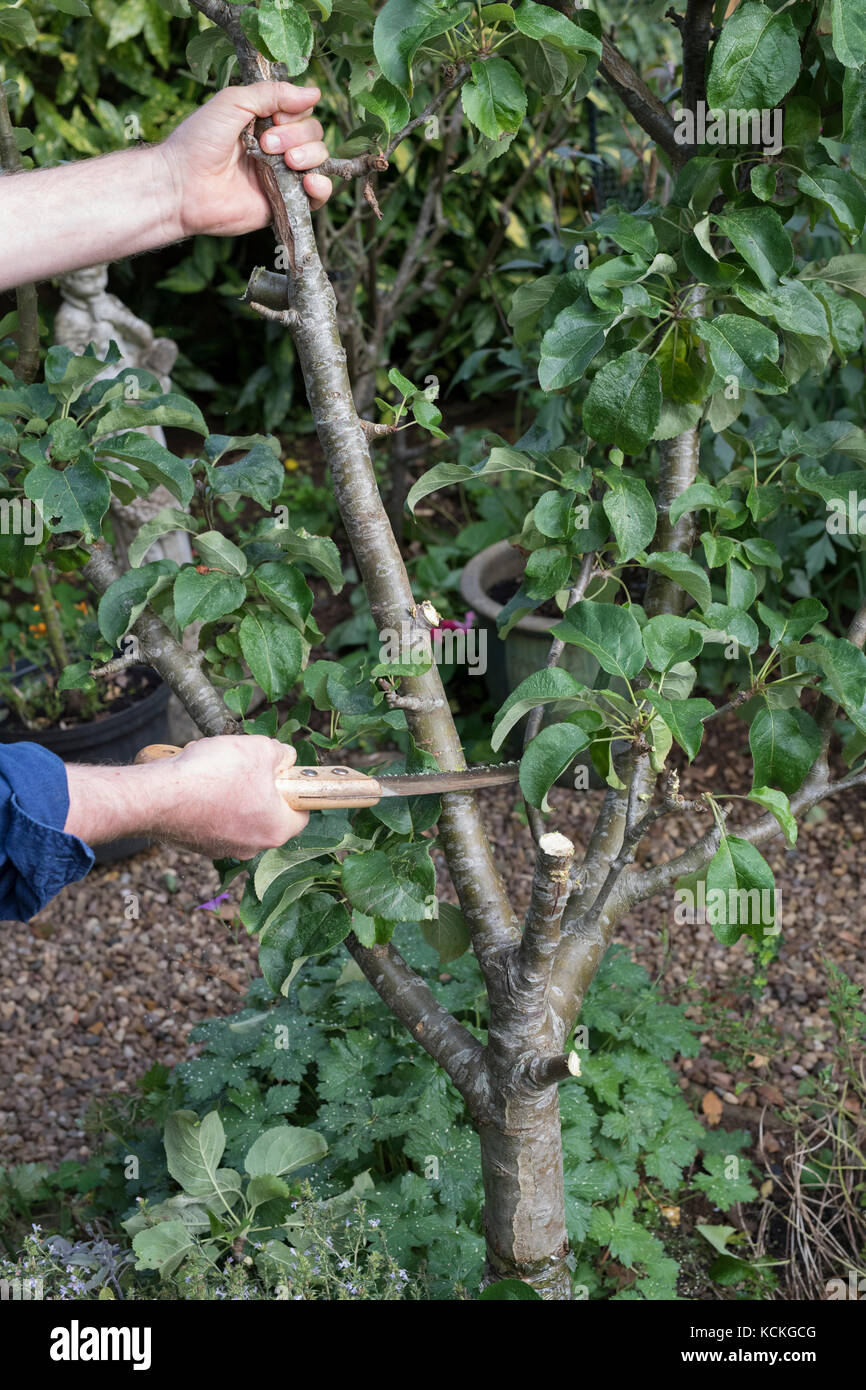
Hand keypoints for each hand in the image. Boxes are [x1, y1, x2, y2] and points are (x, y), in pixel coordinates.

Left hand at [158, 81, 332, 237]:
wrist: (184, 185)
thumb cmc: (200, 141)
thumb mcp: (234, 102)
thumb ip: (272, 94)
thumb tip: (315, 92)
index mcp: (265, 122)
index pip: (301, 111)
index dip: (295, 112)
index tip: (273, 118)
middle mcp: (277, 148)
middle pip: (314, 133)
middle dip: (296, 135)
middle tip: (266, 145)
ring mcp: (282, 176)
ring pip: (319, 159)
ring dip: (308, 155)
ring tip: (285, 162)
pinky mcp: (284, 203)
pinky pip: (319, 196)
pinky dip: (322, 186)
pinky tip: (309, 181)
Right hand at [159, 736, 309, 856]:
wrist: (160, 795)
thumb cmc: (215, 774)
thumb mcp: (260, 749)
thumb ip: (281, 754)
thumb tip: (284, 758)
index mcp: (276, 829)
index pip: (300, 812)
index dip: (293, 788)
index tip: (281, 772)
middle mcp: (252, 847)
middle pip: (266, 812)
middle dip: (257, 785)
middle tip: (245, 765)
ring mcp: (222, 848)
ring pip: (237, 814)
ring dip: (229, 790)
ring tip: (214, 768)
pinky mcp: (197, 845)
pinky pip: (211, 818)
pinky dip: (206, 800)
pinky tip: (195, 780)